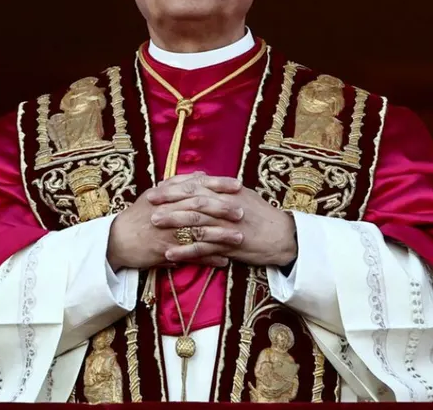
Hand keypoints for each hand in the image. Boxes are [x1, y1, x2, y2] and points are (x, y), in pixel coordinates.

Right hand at [108, 172, 244, 270]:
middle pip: (198, 207)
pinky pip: (190, 255)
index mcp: (165, 195)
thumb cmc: (137, 216)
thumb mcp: (154, 194)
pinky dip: (208, 258)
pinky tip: (224, 260)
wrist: (116, 240)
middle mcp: (166, 211)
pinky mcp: (165, 251)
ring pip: (197, 232)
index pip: (195, 186)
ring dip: (220, 236)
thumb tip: (202, 174)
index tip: (238, 185)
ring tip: (239, 238)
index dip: (217, 185)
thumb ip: (178, 184)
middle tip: (243, 212)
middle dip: (222, 209)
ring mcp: (166, 232)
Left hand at [149, 178, 297, 266]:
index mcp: (228, 193)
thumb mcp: (241, 196)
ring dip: (174, 223)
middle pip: (194, 201)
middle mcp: (227, 207)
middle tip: (149, 204)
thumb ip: (218, 188)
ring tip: (154, 224)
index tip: (156, 188)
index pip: (197, 186)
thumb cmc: (261, 215)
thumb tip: (197, 178)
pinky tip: (170, 253)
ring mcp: (228, 226)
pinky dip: (185, 251)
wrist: (283, 237)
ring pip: (197, 223)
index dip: (175, 187)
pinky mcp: (230, 246)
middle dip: (169, 202)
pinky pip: (204, 248)